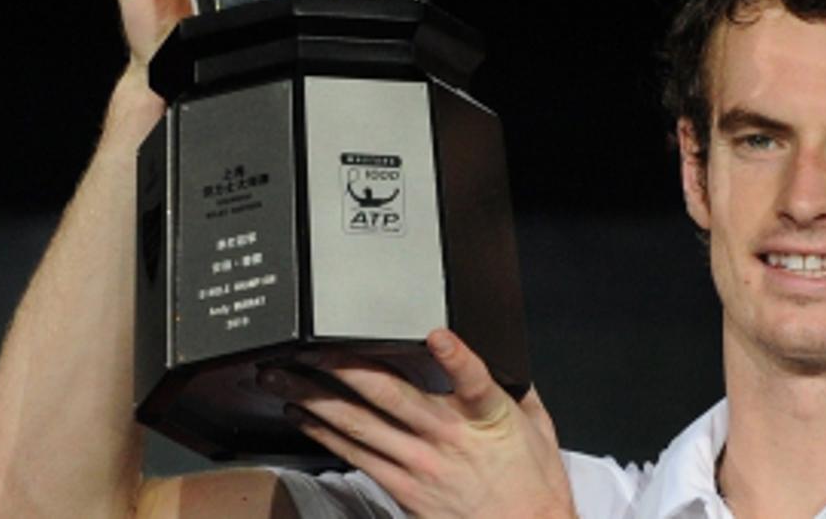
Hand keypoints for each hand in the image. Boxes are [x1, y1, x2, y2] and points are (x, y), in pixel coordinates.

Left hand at [258, 330, 575, 518]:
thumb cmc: (534, 490)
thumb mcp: (540, 431)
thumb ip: (518, 391)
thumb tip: (508, 363)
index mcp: (488, 418)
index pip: (474, 381)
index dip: (456, 357)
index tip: (438, 334)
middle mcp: (448, 440)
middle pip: (392, 398)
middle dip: (348, 368)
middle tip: (314, 345)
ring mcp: (421, 467)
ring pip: (360, 426)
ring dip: (318, 399)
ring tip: (285, 377)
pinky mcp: (404, 491)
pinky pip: (356, 457)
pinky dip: (324, 435)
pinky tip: (302, 416)